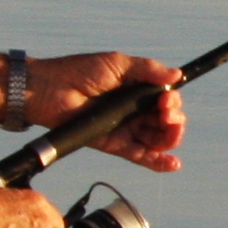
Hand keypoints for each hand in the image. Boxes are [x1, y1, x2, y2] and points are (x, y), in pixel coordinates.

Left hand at [26, 53, 187, 171]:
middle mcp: (135, 110)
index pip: (167, 99)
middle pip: (167, 121)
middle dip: (175, 119)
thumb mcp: (118, 63)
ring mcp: (126, 129)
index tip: (166, 98)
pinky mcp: (115, 145)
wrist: (50, 90)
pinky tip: (173, 163)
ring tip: (168, 128)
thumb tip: (177, 75)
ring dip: (171, 137)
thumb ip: (147, 69)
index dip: (173, 101)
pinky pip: (141, 156)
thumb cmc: (80, 71)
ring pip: (159, 139)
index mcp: (137, 90)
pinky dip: (158, 162)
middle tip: (166, 112)